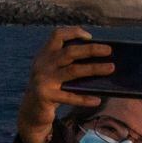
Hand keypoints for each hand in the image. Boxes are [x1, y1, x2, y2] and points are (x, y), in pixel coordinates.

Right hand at [17, 27, 112, 142]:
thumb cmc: (50, 87)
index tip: (90, 37)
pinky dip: (84, 99)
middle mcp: (43, 64)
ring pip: (73, 71)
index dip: (74, 32)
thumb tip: (100, 59)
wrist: (30, 110)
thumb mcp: (54, 70)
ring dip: (94, 69)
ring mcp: (43, 79)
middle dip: (91, 50)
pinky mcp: (45, 95)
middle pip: (70, 52)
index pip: (57, 35)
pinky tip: (97, 100)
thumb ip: (67, 62)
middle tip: (109, 50)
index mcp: (45, 54)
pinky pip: (69, 97)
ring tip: (111, 68)